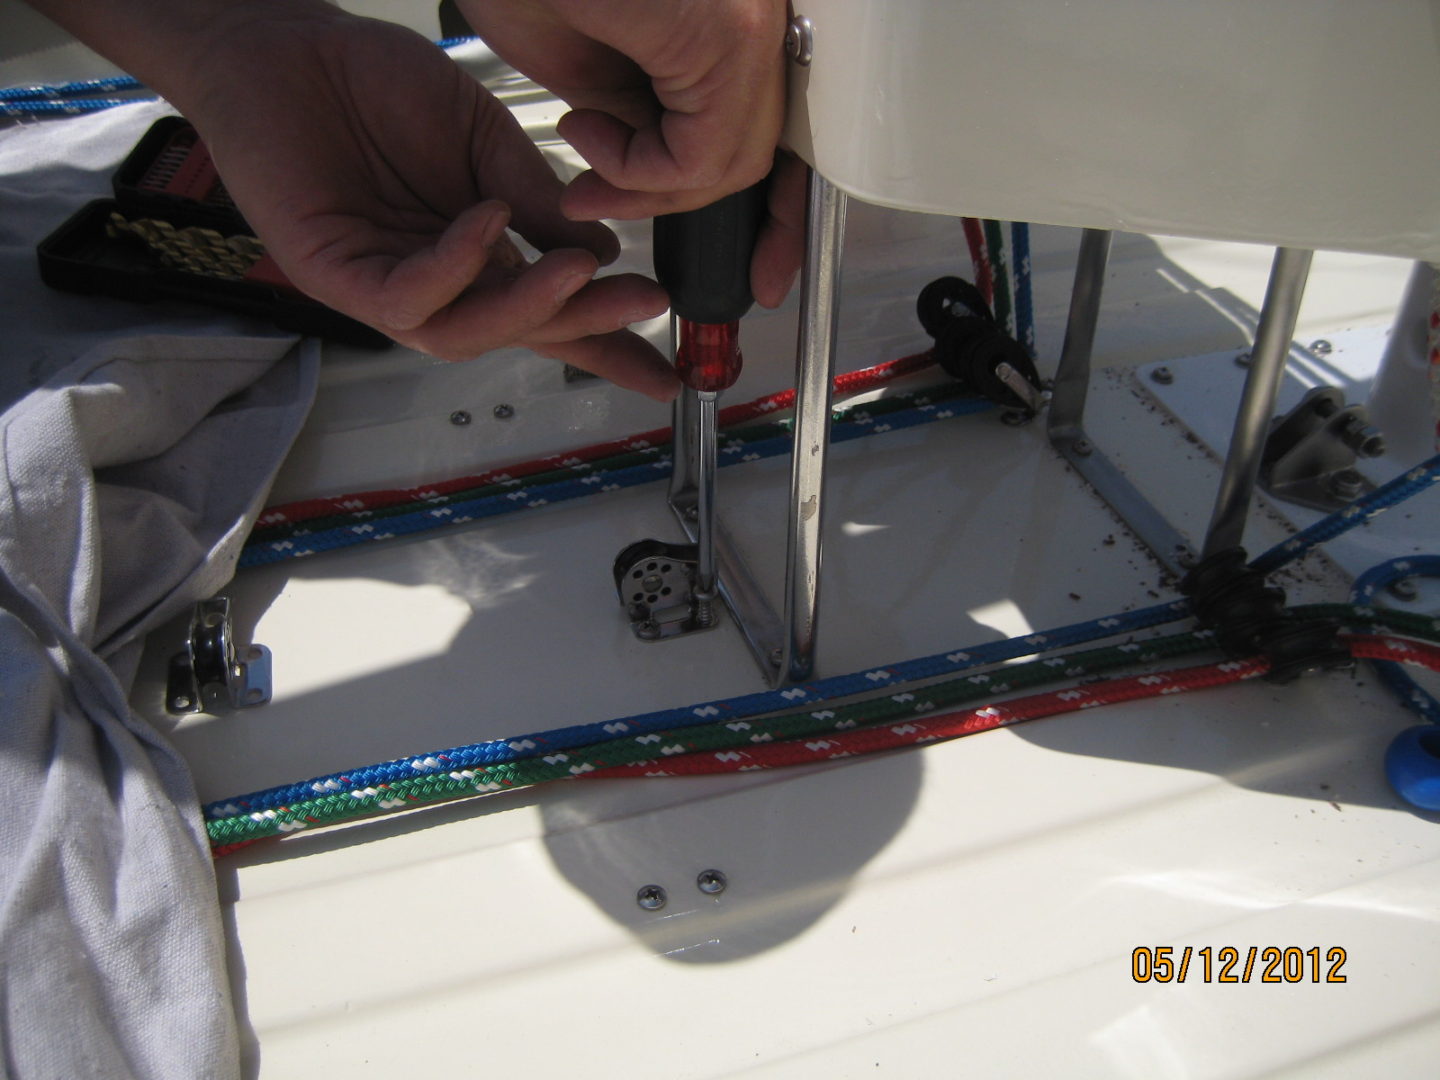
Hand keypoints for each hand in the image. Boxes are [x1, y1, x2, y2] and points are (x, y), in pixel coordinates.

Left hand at [177, 3, 679, 398]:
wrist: (292, 45)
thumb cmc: (377, 86)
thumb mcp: (480, 138)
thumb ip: (532, 196)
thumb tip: (600, 253)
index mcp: (477, 256)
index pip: (548, 314)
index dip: (606, 345)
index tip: (668, 373)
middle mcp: (437, 283)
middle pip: (519, 330)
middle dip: (587, 325)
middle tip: (645, 302)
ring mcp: (386, 284)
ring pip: (465, 332)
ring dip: (529, 306)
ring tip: (577, 270)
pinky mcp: (336, 275)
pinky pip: (407, 297)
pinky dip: (455, 265)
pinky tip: (488, 220)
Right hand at [461, 0, 804, 307]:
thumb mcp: (588, 64)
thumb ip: (636, 121)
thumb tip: (650, 178)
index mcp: (729, 26)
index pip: (778, 139)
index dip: (777, 216)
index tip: (763, 270)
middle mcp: (754, 21)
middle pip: (754, 155)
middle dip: (690, 209)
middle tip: (603, 207)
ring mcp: (748, 25)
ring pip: (730, 162)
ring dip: (644, 187)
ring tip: (581, 152)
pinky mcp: (726, 33)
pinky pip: (702, 153)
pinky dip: (639, 170)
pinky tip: (587, 130)